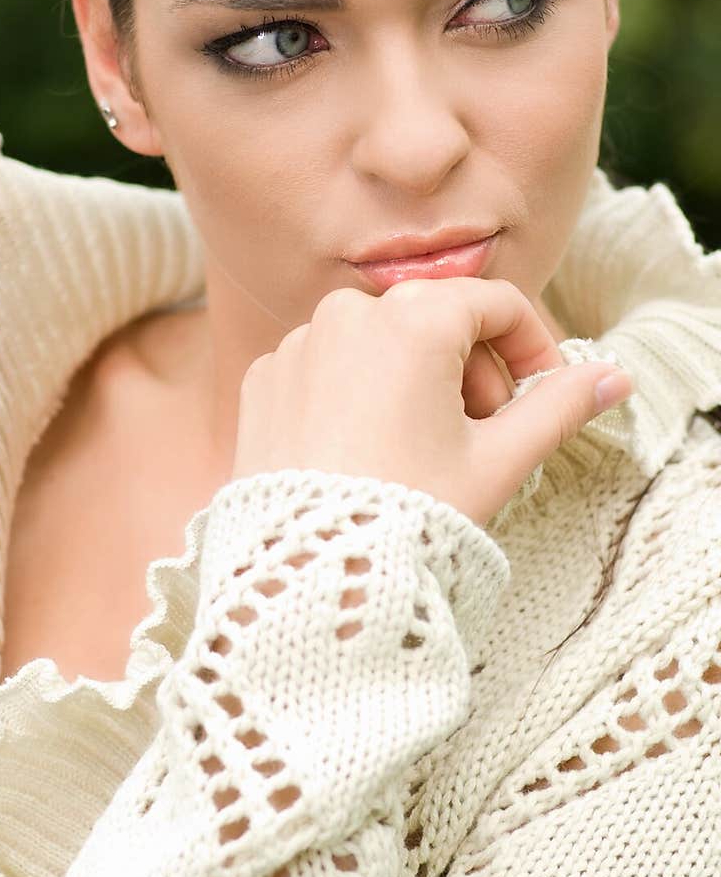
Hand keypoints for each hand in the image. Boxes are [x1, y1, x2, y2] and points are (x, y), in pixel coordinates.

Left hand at [231, 278, 633, 527]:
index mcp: (414, 317)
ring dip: (413, 383)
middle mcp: (347, 312)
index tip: (542, 394)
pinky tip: (365, 455)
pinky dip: (355, 397)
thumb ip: (558, 408)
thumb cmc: (408, 514)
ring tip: (421, 453)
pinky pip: (326, 370)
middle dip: (472, 372)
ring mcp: (296, 344)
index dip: (532, 348)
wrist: (309, 572)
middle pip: (435, 321)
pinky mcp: (262, 380)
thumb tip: (614, 378)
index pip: (497, 304)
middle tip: (482, 437)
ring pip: (378, 345)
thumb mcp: (498, 461)